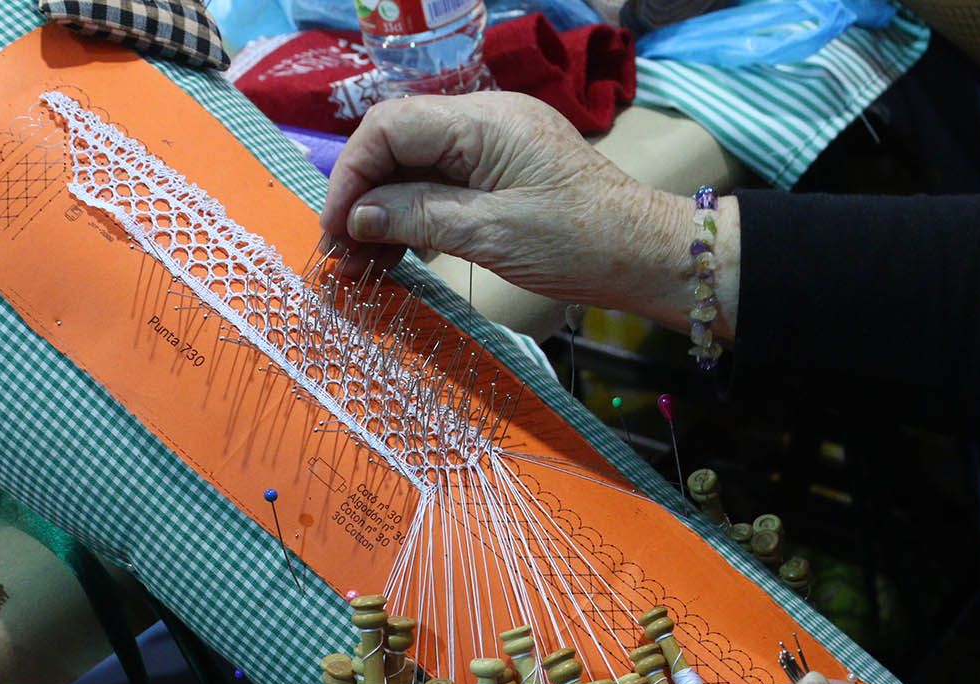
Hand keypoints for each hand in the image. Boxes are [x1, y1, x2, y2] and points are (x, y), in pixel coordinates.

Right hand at [320, 93, 705, 321]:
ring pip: (415, 170)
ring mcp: (492, 147)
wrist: (644, 255)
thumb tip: (356, 215)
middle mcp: (484, 121)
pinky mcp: (501, 175)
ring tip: (361, 266)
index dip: (352, 175)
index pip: (390, 127)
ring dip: (383, 215)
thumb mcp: (490, 233)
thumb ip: (418, 216)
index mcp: (482, 121)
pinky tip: (394, 255)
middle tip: (341, 256)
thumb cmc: (579, 242)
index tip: (336, 227)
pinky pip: (441, 186)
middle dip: (361, 198)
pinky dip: (413, 219)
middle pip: (397, 146)